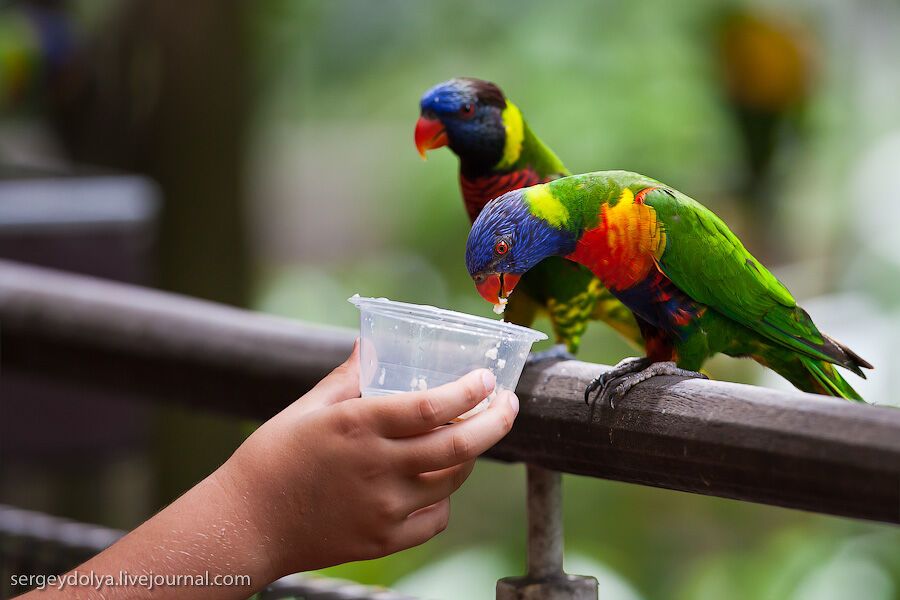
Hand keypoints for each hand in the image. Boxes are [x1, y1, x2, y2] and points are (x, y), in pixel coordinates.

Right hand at [218, 340, 518, 576]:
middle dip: (496, 422)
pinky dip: (443, 497)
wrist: (246, 524)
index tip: (487, 378)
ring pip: (451, 481)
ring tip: (464, 438)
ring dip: (467, 456)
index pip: (430, 407)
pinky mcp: (383, 540)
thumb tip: (371, 342)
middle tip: (510, 404)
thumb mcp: (309, 408)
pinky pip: (435, 517)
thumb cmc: (273, 458)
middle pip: (459, 448)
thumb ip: (349, 376)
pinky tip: (432, 481)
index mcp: (357, 427)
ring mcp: (383, 509)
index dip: (468, 392)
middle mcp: (377, 469)